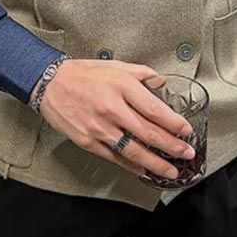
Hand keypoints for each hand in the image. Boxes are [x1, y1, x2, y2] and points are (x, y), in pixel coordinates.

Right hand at [34, 59, 195, 179]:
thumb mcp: (115, 66)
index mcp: (122, 87)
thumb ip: (142, 74)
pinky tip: (143, 170)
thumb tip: (161, 83)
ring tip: (171, 170)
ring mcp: (100, 127)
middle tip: (187, 154)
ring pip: (134, 150)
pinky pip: (114, 157)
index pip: (155, 110)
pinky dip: (131, 166)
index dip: (174, 124)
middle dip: (172, 147)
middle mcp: (113, 108)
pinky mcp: (88, 141)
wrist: (49, 84)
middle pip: (149, 133)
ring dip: (156, 163)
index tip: (186, 132)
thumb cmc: (82, 74)